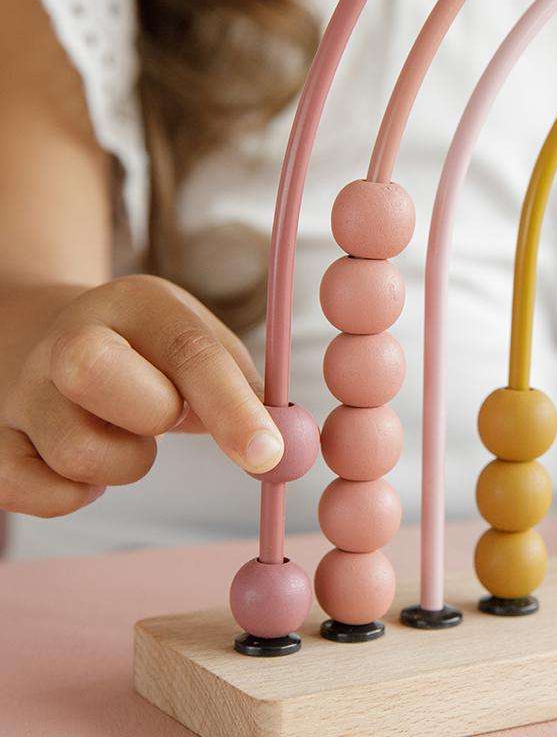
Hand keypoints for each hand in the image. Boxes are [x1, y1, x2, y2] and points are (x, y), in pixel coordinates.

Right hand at [0, 275, 283, 517]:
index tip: (269, 456)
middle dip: (151, 413)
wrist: (50, 337)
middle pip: (93, 370)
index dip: (231, 408)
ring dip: (124, 463)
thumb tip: (285, 455)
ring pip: (77, 452)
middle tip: (164, 415)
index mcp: (137, 304)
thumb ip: (245, 392)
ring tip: (125, 434)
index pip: (186, 351)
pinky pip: (36, 495)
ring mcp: (21, 389)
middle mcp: (68, 336)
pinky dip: (75, 494)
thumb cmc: (149, 353)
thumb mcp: (199, 346)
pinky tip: (86, 462)